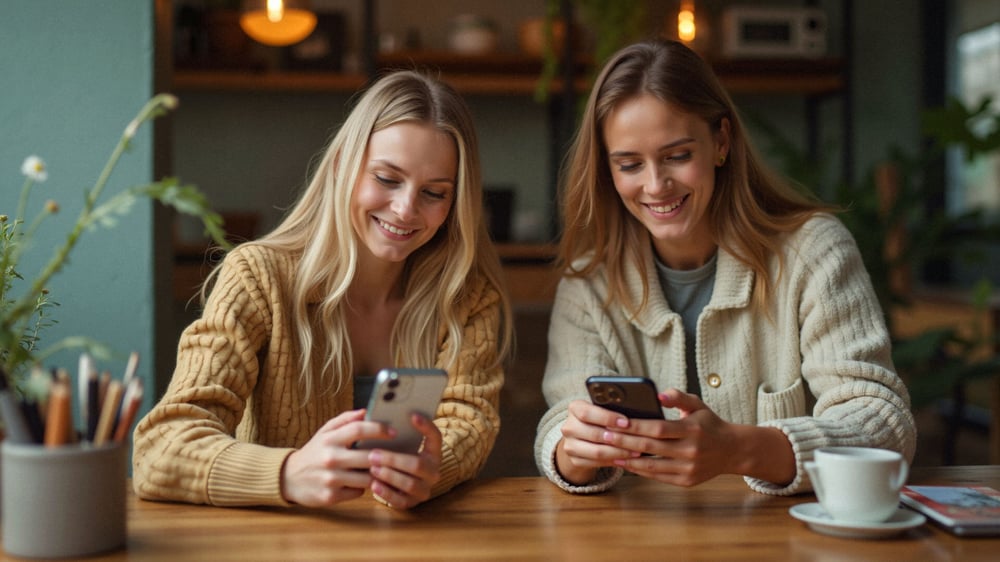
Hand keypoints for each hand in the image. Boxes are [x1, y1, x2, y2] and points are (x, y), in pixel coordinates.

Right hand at [280, 409, 392, 506]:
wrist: (288, 478)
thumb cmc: (314, 452)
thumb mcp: (325, 432)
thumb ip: (345, 420)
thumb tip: (366, 411)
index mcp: (330, 439)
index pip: (359, 429)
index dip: (380, 429)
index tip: (394, 432)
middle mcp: (330, 458)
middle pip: (368, 456)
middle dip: (385, 456)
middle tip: (395, 455)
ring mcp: (330, 479)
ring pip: (367, 478)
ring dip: (376, 474)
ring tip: (380, 470)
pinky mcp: (330, 497)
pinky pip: (358, 492)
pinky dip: (362, 488)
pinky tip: (360, 483)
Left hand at [368, 413, 442, 508]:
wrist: (400, 484)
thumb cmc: (398, 458)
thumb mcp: (403, 445)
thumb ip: (398, 431)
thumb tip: (378, 415)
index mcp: (433, 454)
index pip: (436, 437)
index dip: (426, 426)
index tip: (412, 415)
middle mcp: (433, 472)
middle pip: (417, 464)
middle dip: (393, 459)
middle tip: (373, 454)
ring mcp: (424, 489)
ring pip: (409, 484)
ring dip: (389, 476)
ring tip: (372, 468)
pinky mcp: (412, 503)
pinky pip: (400, 501)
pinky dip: (386, 493)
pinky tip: (374, 485)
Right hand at [555, 399, 642, 484]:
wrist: (582, 437)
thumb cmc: (598, 419)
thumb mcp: (601, 409)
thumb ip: (613, 409)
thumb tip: (635, 413)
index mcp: (574, 408)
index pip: (588, 413)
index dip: (608, 418)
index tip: (626, 422)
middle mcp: (568, 427)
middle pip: (594, 434)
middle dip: (618, 438)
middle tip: (637, 441)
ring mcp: (569, 445)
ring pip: (597, 451)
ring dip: (619, 452)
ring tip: (636, 452)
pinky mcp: (574, 460)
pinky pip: (596, 463)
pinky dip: (613, 461)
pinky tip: (626, 459)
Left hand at [607, 389, 794, 486]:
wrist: (732, 451)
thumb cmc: (709, 424)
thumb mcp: (698, 405)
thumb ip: (678, 397)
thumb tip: (658, 393)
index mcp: (692, 429)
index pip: (658, 428)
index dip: (635, 426)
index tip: (616, 421)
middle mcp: (691, 451)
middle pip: (650, 447)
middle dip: (624, 441)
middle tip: (604, 435)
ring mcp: (689, 468)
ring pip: (652, 465)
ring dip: (628, 459)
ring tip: (609, 451)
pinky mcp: (686, 481)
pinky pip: (658, 477)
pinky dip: (640, 471)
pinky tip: (626, 463)